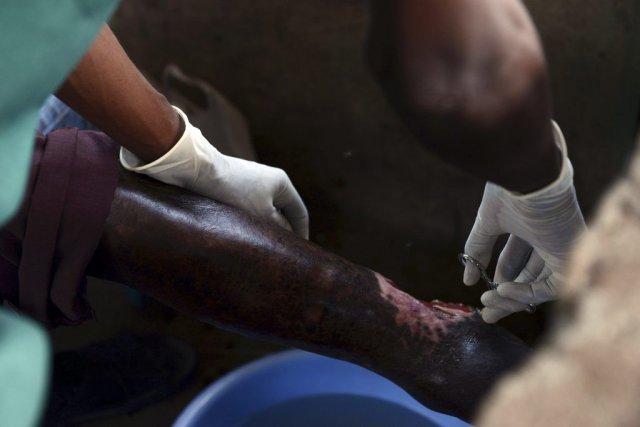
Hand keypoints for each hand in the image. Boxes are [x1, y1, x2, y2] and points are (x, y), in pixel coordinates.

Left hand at [120, 106, 308, 237]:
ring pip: (264, 213)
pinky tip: (244, 235)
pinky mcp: (235, 187)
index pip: (299, 213)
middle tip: (281, 253)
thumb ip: (279, 227)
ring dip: (264, 229)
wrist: (199, 171)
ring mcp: (252, 184)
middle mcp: (270, 181)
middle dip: (282, 232)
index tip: (301, 252)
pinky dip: (250, 222)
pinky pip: (249, 209)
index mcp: (282, 183)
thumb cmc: (234, 192)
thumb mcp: (262, 214)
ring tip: (260, 247)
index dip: (302, 234)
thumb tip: (289, 238)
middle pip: (283, 213)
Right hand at [463, 122, 585, 322]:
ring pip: (539, 285)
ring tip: (488, 303)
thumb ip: (477, 249)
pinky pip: (551, 286)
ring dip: (512, 298)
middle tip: (486, 313)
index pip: (518, 261)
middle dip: (506, 297)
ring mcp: (561, 249)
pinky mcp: (570, 256)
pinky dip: (526, 292)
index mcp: (532, 227)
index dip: (501, 278)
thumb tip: (467, 280)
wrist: (530, 173)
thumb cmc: (509, 190)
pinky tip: (502, 289)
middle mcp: (549, 240)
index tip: (482, 294)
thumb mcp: (488, 223)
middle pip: (530, 277)